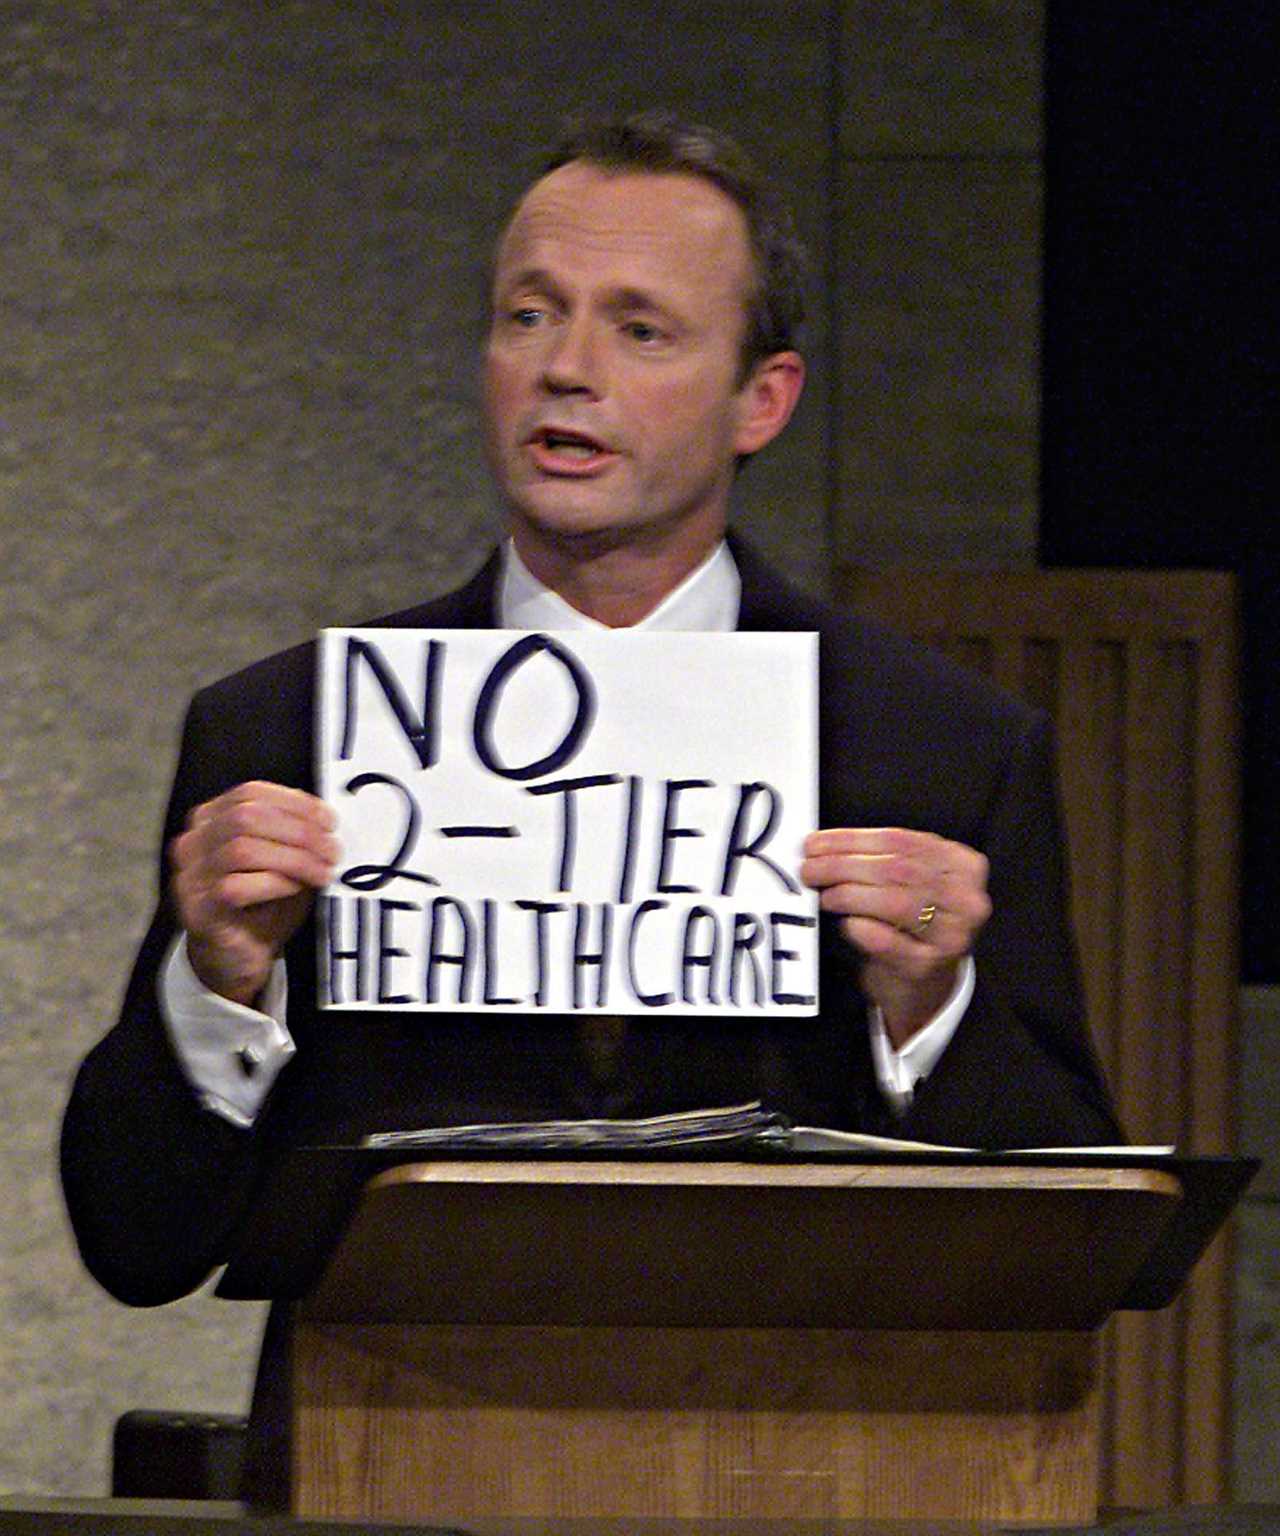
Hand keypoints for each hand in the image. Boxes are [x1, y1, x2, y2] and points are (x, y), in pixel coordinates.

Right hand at [169, 781, 338, 1006]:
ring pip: (241, 849)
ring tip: (322, 872)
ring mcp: (190, 877)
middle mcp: (193, 843)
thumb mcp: (283, 862)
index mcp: (211, 820)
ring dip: (293, 858)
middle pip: (245, 817)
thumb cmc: (262, 905)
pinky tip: (297, 889)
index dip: (294, 803)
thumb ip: (295, 837)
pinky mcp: (198, 910)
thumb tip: (326, 820)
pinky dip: (274, 883)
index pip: (250, 793)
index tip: (329, 821)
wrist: (236, 958)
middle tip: (332, 850)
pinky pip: (235, 886)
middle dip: (298, 831)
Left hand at [801, 827, 990, 1046]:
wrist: (924, 983)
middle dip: (844, 865)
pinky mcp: (926, 967)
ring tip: (825, 894)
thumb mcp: (910, 883)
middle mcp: (965, 900)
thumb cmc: (912, 926)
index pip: (903, 841)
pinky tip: (846, 922)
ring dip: (849, 894)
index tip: (818, 843)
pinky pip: (888, 941)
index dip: (853, 840)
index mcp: (963, 866)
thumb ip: (879, 858)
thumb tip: (823, 845)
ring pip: (895, 902)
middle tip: (810, 868)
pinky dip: (861, 928)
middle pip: (898, 870)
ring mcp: (950, 936)